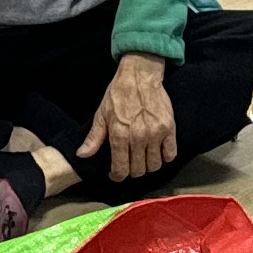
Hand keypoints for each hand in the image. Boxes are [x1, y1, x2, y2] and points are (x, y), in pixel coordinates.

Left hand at [78, 54, 180, 184]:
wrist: (139, 75)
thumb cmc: (118, 94)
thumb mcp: (101, 114)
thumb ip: (94, 138)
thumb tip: (82, 155)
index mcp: (119, 135)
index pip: (121, 169)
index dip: (117, 176)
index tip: (116, 174)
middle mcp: (138, 137)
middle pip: (139, 170)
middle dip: (132, 171)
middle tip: (130, 164)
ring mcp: (155, 133)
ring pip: (154, 165)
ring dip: (148, 166)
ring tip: (143, 158)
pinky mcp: (169, 128)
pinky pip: (170, 154)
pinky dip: (165, 157)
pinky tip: (157, 151)